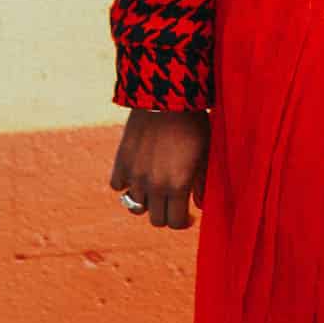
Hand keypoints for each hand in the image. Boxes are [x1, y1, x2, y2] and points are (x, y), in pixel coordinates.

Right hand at [109, 106, 208, 230]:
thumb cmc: (193, 124)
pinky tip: (138, 176)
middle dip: (166, 214)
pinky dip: (126, 185)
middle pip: (155, 219)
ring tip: (155, 191)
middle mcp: (153, 186)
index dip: (183, 223)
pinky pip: (118, 186)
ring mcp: (134, 175)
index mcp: (177, 186)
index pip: (175, 223)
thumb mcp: (205, 154)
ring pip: (135, 207)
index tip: (188, 216)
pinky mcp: (121, 161)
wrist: (166, 98)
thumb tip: (200, 206)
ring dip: (146, 202)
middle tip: (173, 204)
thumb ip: (202, 183)